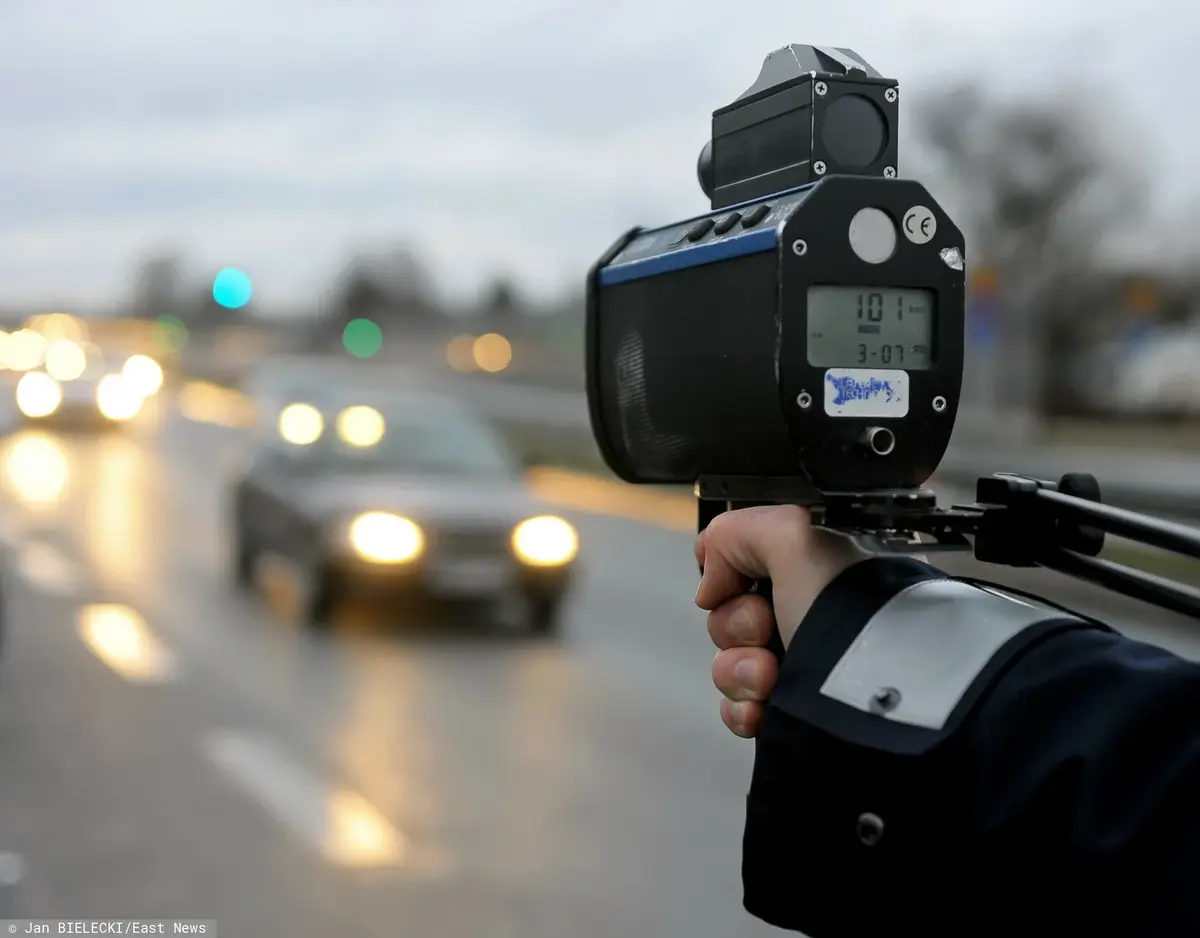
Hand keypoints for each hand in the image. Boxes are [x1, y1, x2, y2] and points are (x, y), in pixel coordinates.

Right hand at [695, 505, 865, 737]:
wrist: (879, 694)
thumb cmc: (848, 607)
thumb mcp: (792, 533)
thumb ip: (738, 530)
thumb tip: (711, 579)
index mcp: (815, 569)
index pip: (744, 563)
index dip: (728, 574)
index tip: (739, 583)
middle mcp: (808, 614)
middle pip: (730, 615)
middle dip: (737, 626)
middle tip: (766, 629)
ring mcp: (800, 664)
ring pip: (731, 662)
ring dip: (738, 669)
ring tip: (769, 676)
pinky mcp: (793, 710)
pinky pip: (739, 705)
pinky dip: (742, 707)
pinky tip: (761, 706)